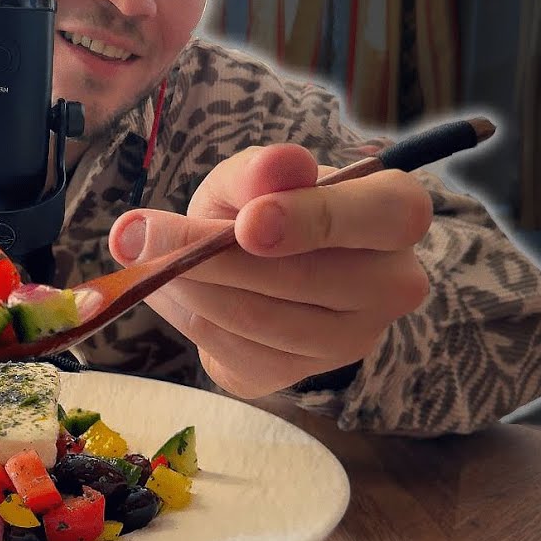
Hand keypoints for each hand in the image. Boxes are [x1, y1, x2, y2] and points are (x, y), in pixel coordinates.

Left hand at [107, 144, 432, 397]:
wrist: (253, 263)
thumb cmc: (262, 205)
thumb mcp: (252, 176)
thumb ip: (258, 170)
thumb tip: (275, 166)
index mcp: (397, 213)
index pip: (383, 216)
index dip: (313, 221)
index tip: (247, 224)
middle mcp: (391, 284)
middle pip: (304, 279)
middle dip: (213, 258)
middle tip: (143, 235)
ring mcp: (352, 339)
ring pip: (261, 321)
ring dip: (190, 288)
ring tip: (147, 257)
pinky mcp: (301, 374)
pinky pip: (236, 353)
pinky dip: (190, 319)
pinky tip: (174, 290)